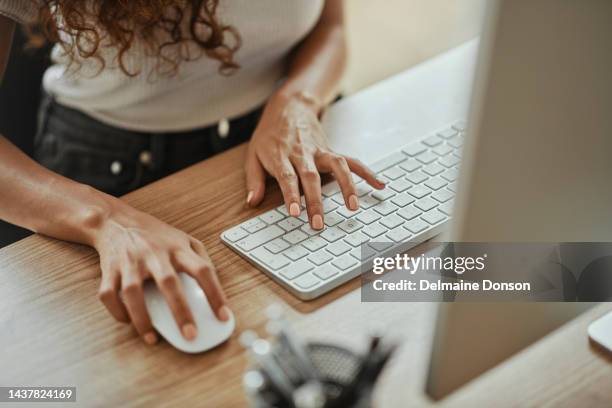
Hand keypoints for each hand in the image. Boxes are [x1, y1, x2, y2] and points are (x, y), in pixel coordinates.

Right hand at [92, 202, 228, 344]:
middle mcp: (154, 254)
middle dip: (180, 312)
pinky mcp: (110, 270)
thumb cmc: (155, 235)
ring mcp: (130, 262)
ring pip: (133, 292)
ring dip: (142, 319)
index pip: (202, 270)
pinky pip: (109, 294)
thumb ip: (201, 258)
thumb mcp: (184, 238)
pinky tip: (128, 321)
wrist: (116, 220)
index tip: (223, 316)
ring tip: (152, 338)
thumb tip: (214, 287)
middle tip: (190, 335)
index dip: (215, 294)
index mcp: (177, 248)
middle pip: (169, 283)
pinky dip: (117, 311)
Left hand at [245, 92, 384, 229]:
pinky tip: (379, 184)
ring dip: (346, 186)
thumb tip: (252, 202)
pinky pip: (351, 161)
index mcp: (281, 155)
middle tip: (319, 223)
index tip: (296, 213)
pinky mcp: (331, 151)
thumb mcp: (253, 155)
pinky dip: (366, 172)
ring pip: (336, 166)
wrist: (289, 108)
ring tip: (353, 206)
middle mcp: (302, 153)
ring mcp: (320, 151)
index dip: (292, 195)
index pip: (288, 177)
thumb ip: (254, 180)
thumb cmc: (269, 135)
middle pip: (311, 177)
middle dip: (316, 201)